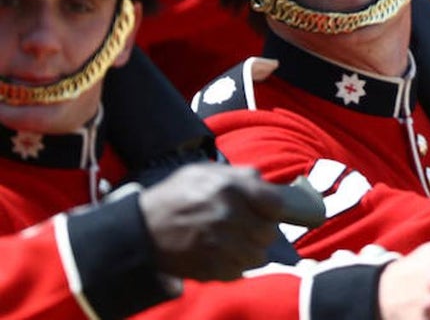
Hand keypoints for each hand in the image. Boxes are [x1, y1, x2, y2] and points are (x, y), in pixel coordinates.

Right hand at [138, 163, 284, 280]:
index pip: (275, 204)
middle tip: (248, 228)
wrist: (139, 228)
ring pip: (258, 256)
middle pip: (269, 232)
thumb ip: (238, 174)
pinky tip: (222, 255)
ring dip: (250, 251)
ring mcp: (219, 245)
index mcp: (229, 188)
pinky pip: (239, 272)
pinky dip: (234, 266)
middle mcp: (227, 215)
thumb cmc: (175, 196)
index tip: (265, 211)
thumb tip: (263, 183)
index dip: (272, 209)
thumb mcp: (204, 172)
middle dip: (261, 230)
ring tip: (236, 244)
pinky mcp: (210, 268)